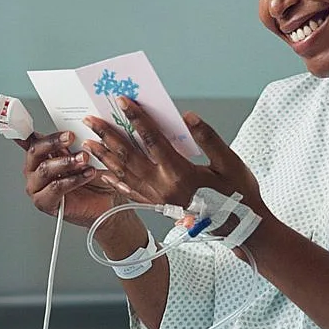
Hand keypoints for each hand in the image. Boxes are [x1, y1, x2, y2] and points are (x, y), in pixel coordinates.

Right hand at [18, 131, 120, 225]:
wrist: (106, 201)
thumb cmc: (93, 176)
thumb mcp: (85, 153)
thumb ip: (75, 142)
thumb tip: (77, 125)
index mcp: (40, 155)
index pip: (31, 139)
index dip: (33, 130)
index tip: (40, 124)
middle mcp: (34, 170)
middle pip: (35, 151)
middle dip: (54, 142)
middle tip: (71, 137)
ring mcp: (36, 187)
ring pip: (45, 169)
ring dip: (66, 162)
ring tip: (84, 158)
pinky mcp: (44, 202)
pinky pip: (55, 188)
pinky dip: (73, 179)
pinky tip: (87, 174)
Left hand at [83, 97, 267, 230]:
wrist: (239, 227)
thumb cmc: (237, 195)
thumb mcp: (229, 163)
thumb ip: (208, 138)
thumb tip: (188, 117)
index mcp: (180, 172)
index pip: (152, 139)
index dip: (136, 118)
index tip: (122, 101)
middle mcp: (163, 186)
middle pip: (128, 156)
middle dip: (107, 135)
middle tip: (90, 119)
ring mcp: (158, 198)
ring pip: (124, 174)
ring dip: (105, 156)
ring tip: (88, 142)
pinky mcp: (158, 206)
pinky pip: (130, 192)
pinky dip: (114, 181)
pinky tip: (104, 173)